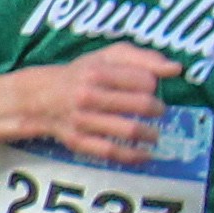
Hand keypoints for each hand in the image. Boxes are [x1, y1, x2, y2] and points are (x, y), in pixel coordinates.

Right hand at [20, 42, 174, 162]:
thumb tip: (176, 69)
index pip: (145, 80)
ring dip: (150, 134)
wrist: (38, 97)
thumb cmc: (81, 74)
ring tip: (154, 134)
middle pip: (141, 104)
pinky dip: (133, 156)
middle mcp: (89, 95)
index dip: (152, 85)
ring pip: (129, 130)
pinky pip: (111, 152)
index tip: (149, 88)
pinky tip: (146, 155)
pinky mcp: (78, 141)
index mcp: (98, 71)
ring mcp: (82, 120)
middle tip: (157, 111)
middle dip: (157, 109)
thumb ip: (143, 58)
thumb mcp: (107, 56)